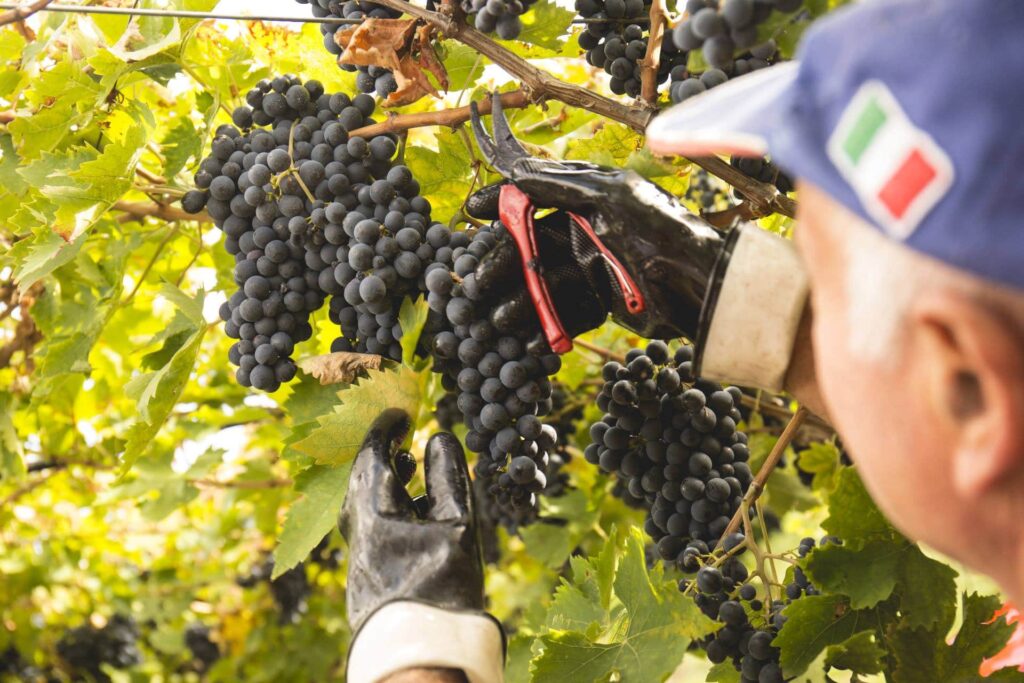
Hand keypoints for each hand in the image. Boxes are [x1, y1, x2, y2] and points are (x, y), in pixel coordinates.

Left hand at [340, 408, 484, 631]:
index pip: (370, 456)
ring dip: (384, 483)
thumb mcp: (457, 525)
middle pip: (360, 481)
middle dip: (380, 455)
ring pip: (363, 506)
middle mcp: (356, 533)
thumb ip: (447, 478)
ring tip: (408, 469)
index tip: (400, 413)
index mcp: (372, 514)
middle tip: (401, 438)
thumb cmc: (443, 587)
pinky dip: (387, 508)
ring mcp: (357, 558)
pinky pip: (369, 527)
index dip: (385, 429)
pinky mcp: (364, 577)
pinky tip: (410, 514)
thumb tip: (439, 437)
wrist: (421, 653)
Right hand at [468, 94, 728, 344]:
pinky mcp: (601, 300)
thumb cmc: (661, 230)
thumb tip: (515, 172)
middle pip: (531, 247)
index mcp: (589, 197)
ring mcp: (592, 266)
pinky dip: (543, 325)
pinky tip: (522, 339)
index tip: (471, 211)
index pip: (534, 196)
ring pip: (542, 282)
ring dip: (517, 300)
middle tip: (473, 285)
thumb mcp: (610, 198)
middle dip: (500, 265)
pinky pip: (564, 311)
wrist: (703, 286)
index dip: (501, 203)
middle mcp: (586, 229)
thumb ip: (561, 186)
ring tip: (493, 320)